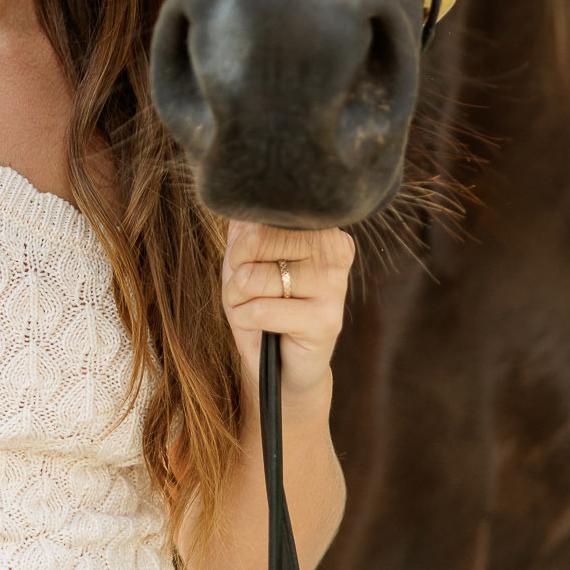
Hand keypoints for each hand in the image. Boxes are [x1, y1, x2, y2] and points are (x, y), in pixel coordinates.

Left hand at [221, 222, 354, 409]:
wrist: (280, 365)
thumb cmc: (261, 302)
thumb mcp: (244, 257)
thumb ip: (244, 226)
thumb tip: (237, 204)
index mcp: (319, 227)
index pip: (261, 217)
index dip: (240, 244)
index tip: (250, 263)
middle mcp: (333, 249)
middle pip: (254, 242)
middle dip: (235, 272)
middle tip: (249, 292)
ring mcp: (334, 284)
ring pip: (253, 278)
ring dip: (238, 299)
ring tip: (255, 309)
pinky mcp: (326, 321)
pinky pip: (260, 311)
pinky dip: (245, 321)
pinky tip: (261, 328)